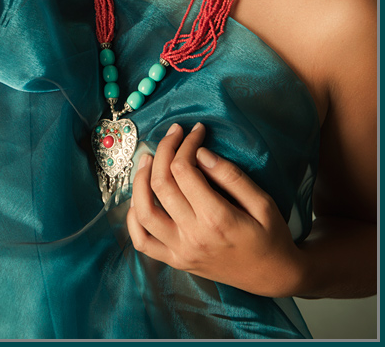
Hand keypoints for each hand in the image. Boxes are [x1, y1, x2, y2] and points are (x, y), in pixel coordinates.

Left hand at [127, 123, 304, 296]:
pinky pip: (142, 242)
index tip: (196, 132)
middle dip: (164, 150)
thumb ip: (231, 176)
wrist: (274, 276)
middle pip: (161, 184)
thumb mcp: (262, 202)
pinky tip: (140, 198)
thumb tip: (200, 153)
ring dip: (140, 180)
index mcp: (217, 219)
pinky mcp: (176, 261)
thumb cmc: (271, 236)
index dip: (186, 144)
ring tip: (149, 158)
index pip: (185, 170)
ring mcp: (181, 252)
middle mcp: (193, 236)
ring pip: (144, 212)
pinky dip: (133, 219)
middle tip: (174, 134)